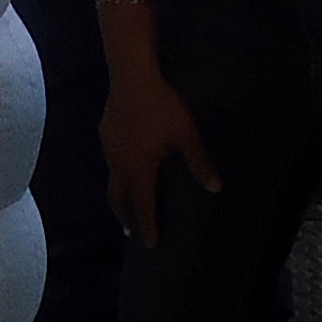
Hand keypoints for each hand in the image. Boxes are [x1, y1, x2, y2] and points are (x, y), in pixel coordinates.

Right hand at [100, 60, 221, 245]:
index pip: (143, 205)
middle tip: (132, 229)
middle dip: (125, 216)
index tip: (150, 244)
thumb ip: (199, 162)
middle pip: (117, 199)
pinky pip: (110, 160)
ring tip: (128, 201)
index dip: (148, 226)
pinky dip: (117, 173)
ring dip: (119, 195)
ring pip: (111, 180)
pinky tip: (125, 163)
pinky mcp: (105, 133)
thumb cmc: (162, 107)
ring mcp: (109, 148)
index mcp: (140, 169)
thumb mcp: (186, 135)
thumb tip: (216, 188)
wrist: (132, 77)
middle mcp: (120, 164)